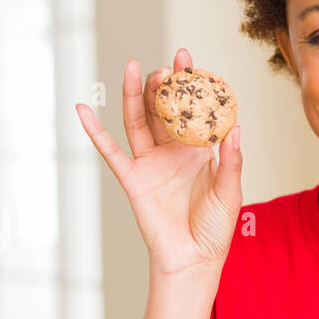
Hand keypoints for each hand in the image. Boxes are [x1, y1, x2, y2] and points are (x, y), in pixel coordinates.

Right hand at [75, 48, 242, 275]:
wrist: (194, 259)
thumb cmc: (215, 229)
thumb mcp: (230, 192)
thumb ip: (231, 161)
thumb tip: (235, 129)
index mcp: (198, 151)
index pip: (192, 110)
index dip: (189, 85)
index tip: (188, 60)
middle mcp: (172, 151)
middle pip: (163, 109)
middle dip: (164, 85)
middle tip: (167, 67)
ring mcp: (150, 163)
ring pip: (138, 121)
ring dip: (135, 95)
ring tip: (135, 68)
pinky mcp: (132, 178)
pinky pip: (110, 151)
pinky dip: (94, 131)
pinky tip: (82, 109)